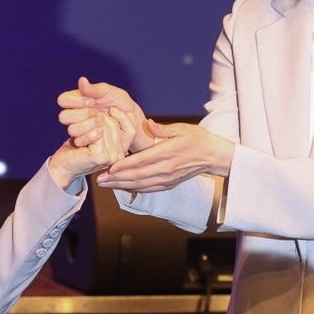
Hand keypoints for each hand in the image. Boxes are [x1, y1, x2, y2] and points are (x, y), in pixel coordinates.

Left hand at [46, 107, 136, 189]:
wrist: (62, 168)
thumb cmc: (75, 150)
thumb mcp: (93, 134)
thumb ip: (105, 126)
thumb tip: (113, 109)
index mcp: (120, 151)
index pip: (129, 128)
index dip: (120, 116)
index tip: (108, 110)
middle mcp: (119, 155)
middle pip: (114, 124)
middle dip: (97, 117)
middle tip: (83, 119)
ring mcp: (112, 157)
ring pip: (105, 127)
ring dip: (87, 123)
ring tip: (78, 129)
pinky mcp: (102, 156)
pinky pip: (97, 133)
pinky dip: (84, 132)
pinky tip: (77, 139)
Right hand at [58, 77, 151, 152]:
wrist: (131, 120)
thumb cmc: (120, 103)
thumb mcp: (111, 93)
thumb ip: (95, 89)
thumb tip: (81, 81)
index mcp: (78, 101)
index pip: (63, 100)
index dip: (75, 101)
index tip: (92, 101)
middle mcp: (76, 115)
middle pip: (63, 116)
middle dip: (83, 114)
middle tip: (97, 113)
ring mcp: (80, 129)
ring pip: (71, 130)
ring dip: (88, 125)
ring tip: (102, 122)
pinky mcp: (86, 142)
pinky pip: (79, 141)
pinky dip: (92, 137)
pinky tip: (102, 133)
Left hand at [94, 119, 232, 191]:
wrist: (214, 156)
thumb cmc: (197, 139)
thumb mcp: (181, 128)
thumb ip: (162, 128)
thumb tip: (146, 123)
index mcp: (167, 152)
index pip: (141, 161)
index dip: (123, 166)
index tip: (109, 168)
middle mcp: (166, 168)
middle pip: (136, 176)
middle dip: (116, 179)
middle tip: (99, 180)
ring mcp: (168, 178)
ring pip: (140, 185)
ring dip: (122, 186)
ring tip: (106, 185)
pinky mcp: (169, 184)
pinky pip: (149, 189)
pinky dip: (134, 190)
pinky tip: (123, 188)